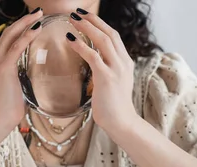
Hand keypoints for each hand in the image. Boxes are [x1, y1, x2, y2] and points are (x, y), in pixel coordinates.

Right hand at [0, 8, 42, 126]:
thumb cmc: (9, 107)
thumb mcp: (17, 86)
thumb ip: (22, 76)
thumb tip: (35, 74)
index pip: (9, 38)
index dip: (21, 27)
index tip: (34, 20)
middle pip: (9, 32)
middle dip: (25, 20)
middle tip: (40, 12)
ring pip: (11, 35)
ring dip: (27, 23)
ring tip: (40, 15)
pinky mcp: (4, 68)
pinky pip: (16, 47)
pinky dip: (27, 36)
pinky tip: (37, 29)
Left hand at [67, 10, 139, 127]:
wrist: (122, 123)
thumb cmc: (113, 107)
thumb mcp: (114, 84)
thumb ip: (107, 71)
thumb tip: (95, 64)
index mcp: (125, 62)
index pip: (114, 36)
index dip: (100, 24)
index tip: (86, 17)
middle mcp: (123, 62)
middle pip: (109, 33)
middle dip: (93, 20)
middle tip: (76, 12)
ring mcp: (116, 69)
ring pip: (103, 40)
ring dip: (86, 27)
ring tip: (72, 20)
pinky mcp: (107, 78)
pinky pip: (93, 56)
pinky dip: (81, 45)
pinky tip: (70, 39)